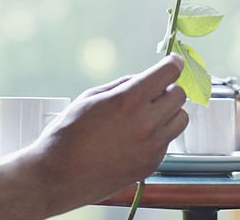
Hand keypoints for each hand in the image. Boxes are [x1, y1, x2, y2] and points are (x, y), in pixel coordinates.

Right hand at [19, 54, 186, 215]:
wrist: (58, 176)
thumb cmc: (69, 134)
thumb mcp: (92, 96)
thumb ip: (124, 85)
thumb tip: (144, 79)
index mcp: (129, 101)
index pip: (168, 73)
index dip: (172, 64)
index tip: (172, 62)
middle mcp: (145, 124)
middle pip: (180, 95)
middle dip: (168, 88)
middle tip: (152, 91)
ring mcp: (150, 147)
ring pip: (180, 119)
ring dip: (169, 112)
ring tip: (148, 114)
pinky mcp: (150, 165)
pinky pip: (168, 141)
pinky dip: (160, 133)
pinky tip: (138, 136)